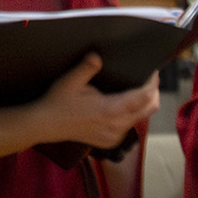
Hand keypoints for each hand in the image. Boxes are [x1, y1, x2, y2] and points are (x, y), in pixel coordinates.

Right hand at [25, 54, 157, 149]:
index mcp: (111, 109)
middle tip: (149, 79)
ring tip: (140, 89)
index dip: (153, 83)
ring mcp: (114, 136)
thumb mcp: (70, 81)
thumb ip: (87, 68)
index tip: (153, 72)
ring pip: (141, 117)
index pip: (145, 96)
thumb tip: (97, 56)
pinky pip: (130, 126)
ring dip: (144, 103)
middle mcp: (117, 125)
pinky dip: (134, 114)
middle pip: (150, 107)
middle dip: (153, 92)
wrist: (44, 126)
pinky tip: (127, 105)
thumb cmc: (57, 102)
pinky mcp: (110, 141)